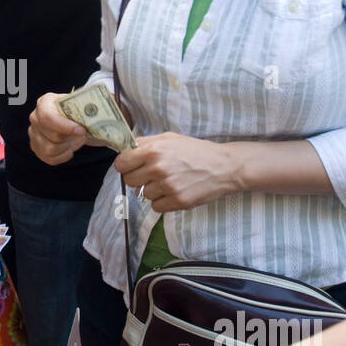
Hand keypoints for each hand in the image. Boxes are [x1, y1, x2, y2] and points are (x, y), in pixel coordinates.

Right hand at [28, 92, 110, 165]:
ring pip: (49, 149)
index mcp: (46, 102)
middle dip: (71, 138)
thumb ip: (96, 102)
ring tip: (74, 141)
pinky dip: (63, 156)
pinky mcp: (36, 147)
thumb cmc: (80, 112)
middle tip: (82, 135)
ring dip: (67, 147)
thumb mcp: (88, 103)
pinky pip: (49, 158)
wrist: (74, 120)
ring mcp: (34, 133)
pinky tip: (69, 148)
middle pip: (52, 135)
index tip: (82, 130)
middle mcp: (35, 117)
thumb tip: (110, 102)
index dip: (65, 126)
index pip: (47, 116)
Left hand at [114, 132, 243, 211]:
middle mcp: (158, 168)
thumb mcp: (170, 138)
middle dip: (138, 178)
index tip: (132, 166)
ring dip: (153, 190)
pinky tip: (174, 192)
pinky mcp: (178, 201)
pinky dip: (162, 202)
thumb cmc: (197, 151)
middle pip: (129, 181)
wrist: (225, 166)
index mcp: (154, 150)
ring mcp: (168, 186)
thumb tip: (125, 149)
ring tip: (169, 182)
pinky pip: (156, 207)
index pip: (121, 164)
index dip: (125, 165)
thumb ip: (146, 143)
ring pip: (143, 195)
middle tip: (152, 175)